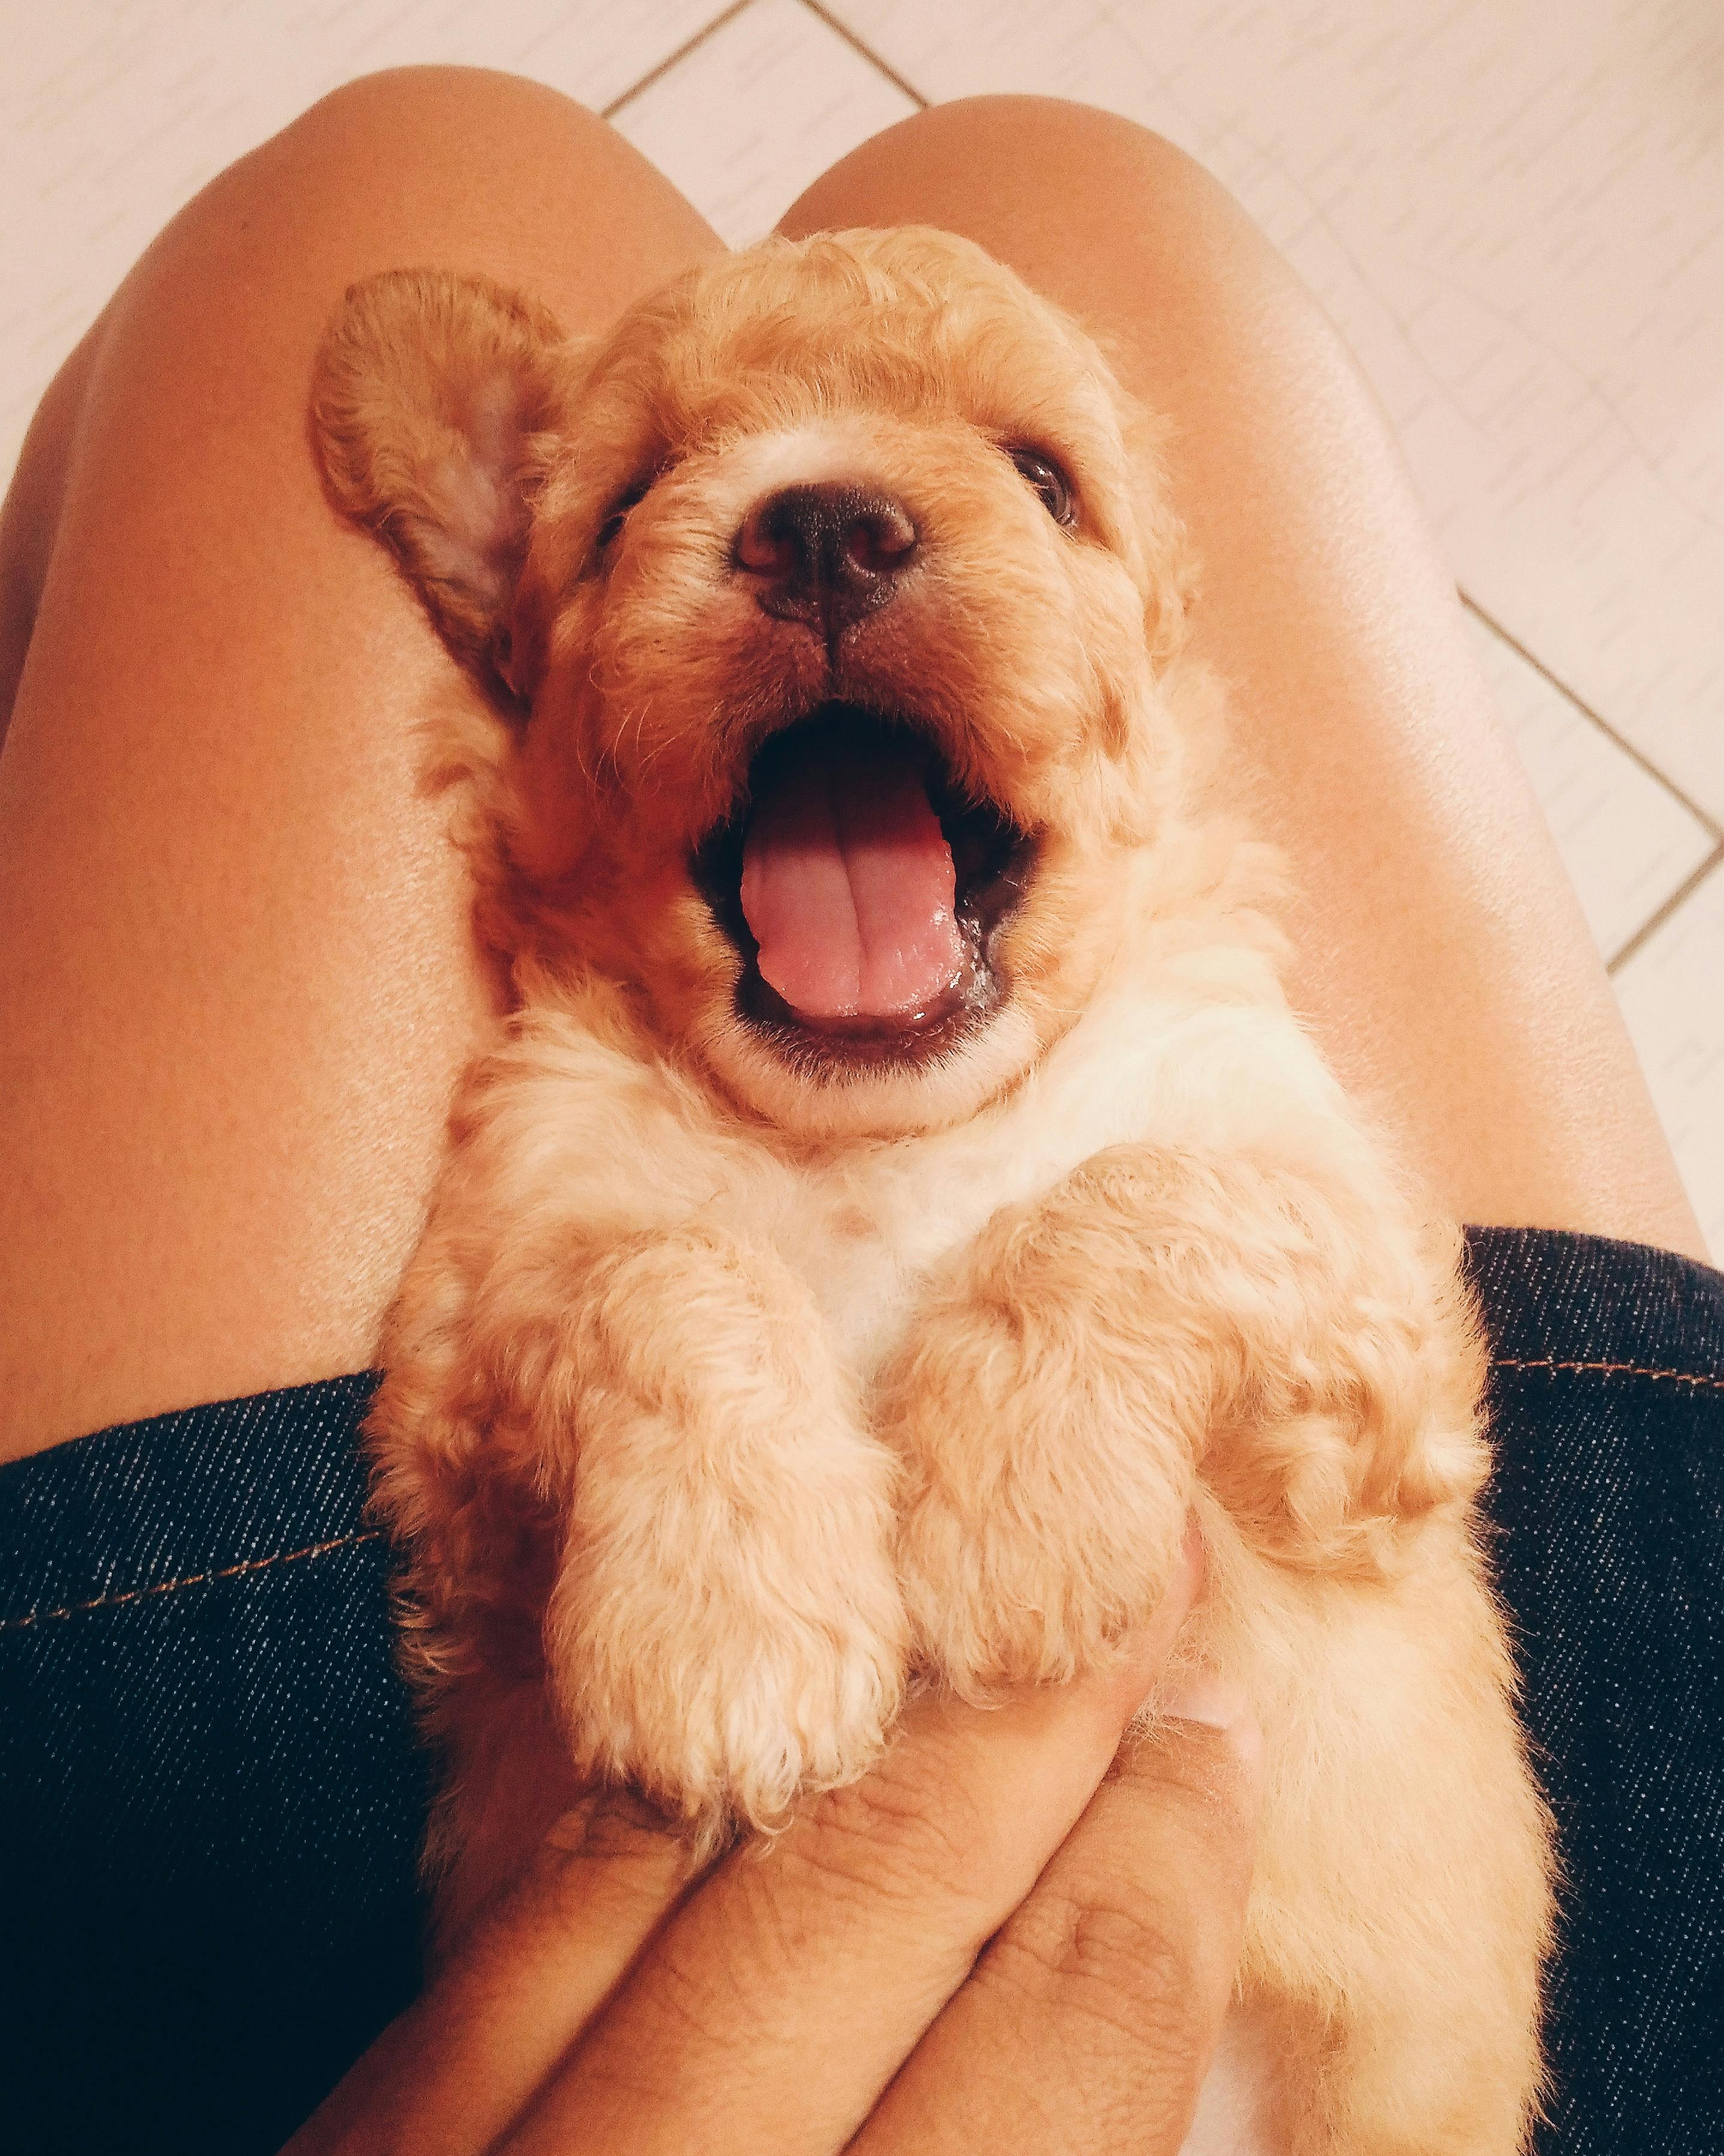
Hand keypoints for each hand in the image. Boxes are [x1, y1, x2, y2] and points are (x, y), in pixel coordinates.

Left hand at [285, 1530, 1260, 2155]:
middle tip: (1143, 1577)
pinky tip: (735, 1728)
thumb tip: (1210, 2065)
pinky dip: (649, 1804)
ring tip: (961, 1610)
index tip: (1222, 1735)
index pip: (1071, 2031)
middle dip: (1032, 1720)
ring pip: (685, 1865)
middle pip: (881, 1895)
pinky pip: (517, 1922)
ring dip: (851, 1716)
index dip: (1169, 1864)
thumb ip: (1044, 2126)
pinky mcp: (365, 2152)